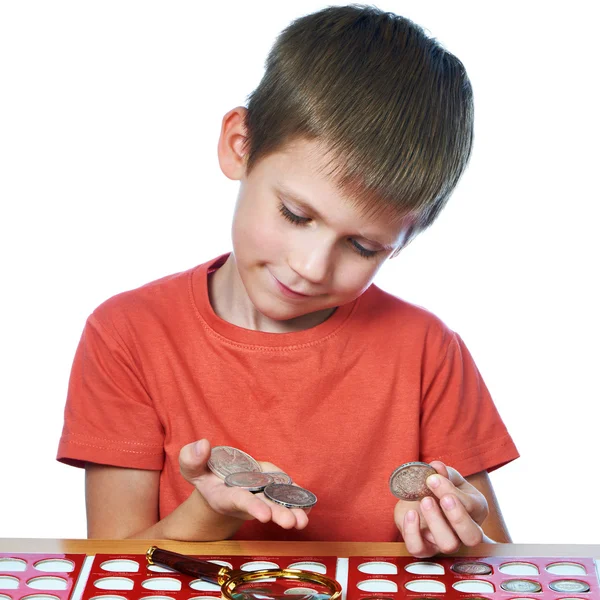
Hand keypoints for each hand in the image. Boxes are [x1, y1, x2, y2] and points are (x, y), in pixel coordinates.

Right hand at [179, 439, 309, 529]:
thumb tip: (203, 445)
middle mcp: (246, 499)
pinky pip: (285, 495)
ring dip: (291, 512)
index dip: (252, 507)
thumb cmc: (205, 475)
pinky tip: (307, 505)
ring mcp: (260, 495)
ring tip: (303, 520)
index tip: (265, 516)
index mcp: (226, 496)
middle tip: (292, 522)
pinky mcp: (270, 489)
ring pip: (277, 504)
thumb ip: (191, 458)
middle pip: (264, 507)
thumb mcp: (192, 468)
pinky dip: (297, 500)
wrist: (218, 485)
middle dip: (278, 514)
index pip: (240, 501)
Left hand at [394, 461, 488, 556]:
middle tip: (443, 498)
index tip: (434, 478)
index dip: (452, 491)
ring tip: (424, 500)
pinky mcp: (425, 548)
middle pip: (472, 536)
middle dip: (458, 516)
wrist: (420, 500)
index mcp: (475, 510)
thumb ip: (443, 473)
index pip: (471, 506)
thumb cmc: (439, 489)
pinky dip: (412, 532)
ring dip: (436, 521)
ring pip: (448, 544)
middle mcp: (464, 532)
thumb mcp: (444, 478)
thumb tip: (437, 467)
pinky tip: (410, 513)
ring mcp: (445, 542)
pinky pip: (419, 549)